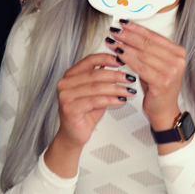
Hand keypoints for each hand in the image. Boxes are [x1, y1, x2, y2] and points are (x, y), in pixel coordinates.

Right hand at [44, 53, 136, 176]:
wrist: (73, 135)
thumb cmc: (84, 113)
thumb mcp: (95, 93)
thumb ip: (102, 79)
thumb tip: (118, 64)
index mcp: (70, 75)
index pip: (89, 60)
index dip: (106, 58)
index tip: (121, 60)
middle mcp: (65, 83)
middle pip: (94, 74)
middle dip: (115, 75)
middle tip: (130, 78)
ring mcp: (65, 96)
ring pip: (96, 88)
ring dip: (116, 89)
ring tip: (129, 91)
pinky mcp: (69, 108)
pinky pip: (94, 101)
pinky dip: (110, 100)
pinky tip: (120, 101)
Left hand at [106, 21, 185, 130]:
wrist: (164, 110)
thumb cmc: (157, 86)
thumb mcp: (154, 64)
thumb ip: (146, 49)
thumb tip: (126, 32)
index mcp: (178, 52)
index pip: (153, 35)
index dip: (136, 28)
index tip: (123, 23)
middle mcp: (178, 60)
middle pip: (147, 43)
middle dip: (128, 35)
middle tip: (114, 30)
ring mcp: (172, 71)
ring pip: (142, 54)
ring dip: (124, 46)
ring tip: (112, 41)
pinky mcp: (162, 81)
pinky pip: (140, 66)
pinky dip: (127, 58)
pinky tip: (117, 54)